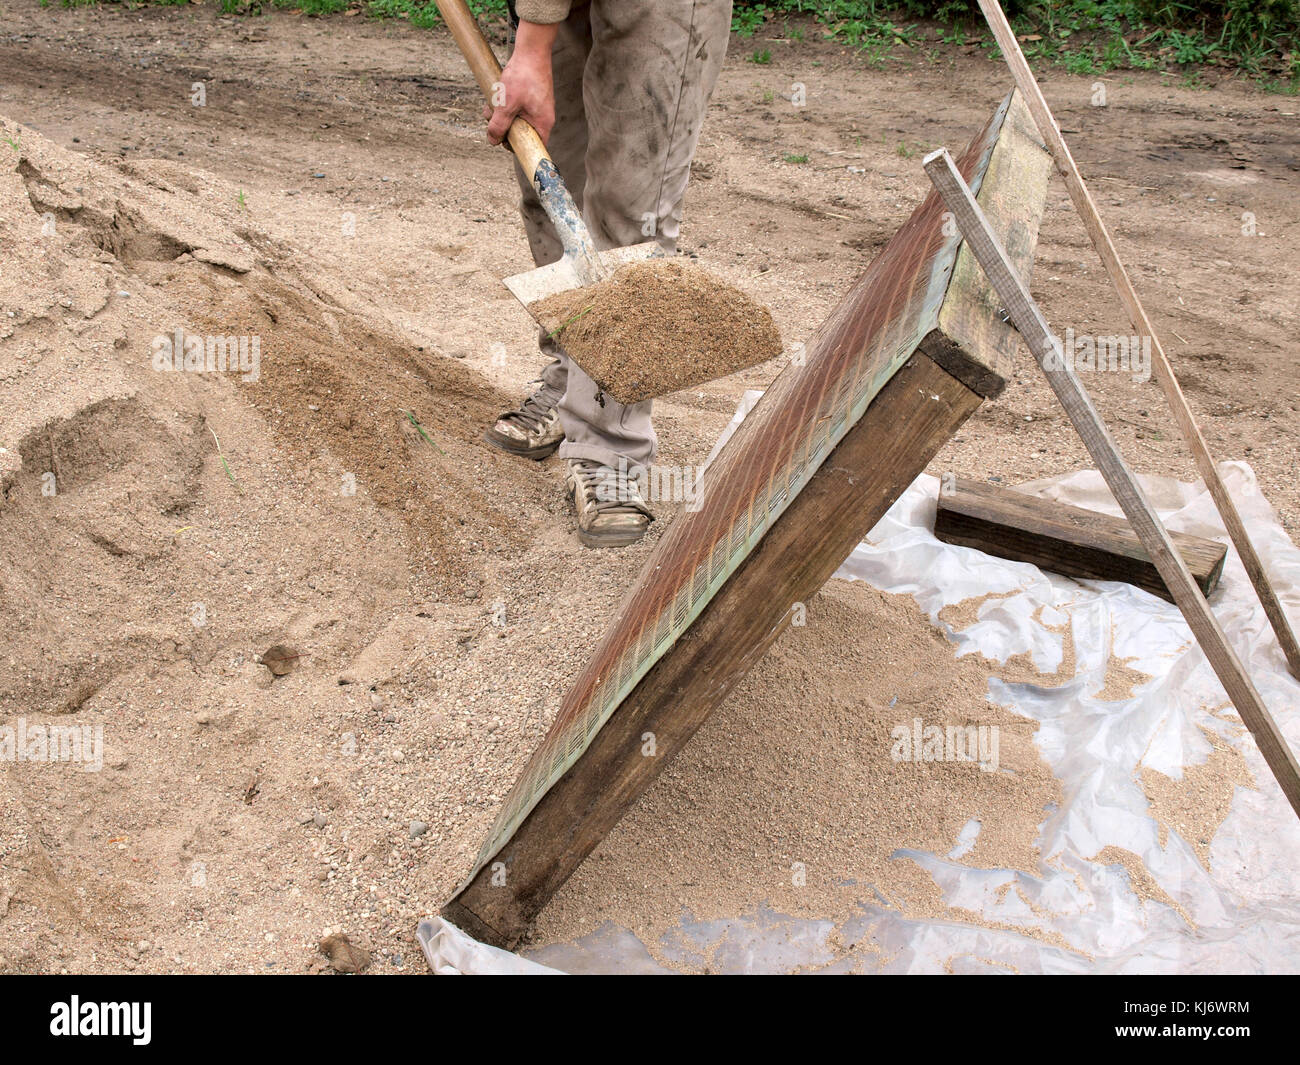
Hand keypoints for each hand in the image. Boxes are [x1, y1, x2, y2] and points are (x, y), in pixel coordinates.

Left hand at [486, 20, 558, 145]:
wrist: (531, 50)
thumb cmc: (522, 76)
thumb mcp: (506, 104)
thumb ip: (499, 125)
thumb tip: (493, 141)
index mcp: (542, 123)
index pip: (532, 147)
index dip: (516, 147)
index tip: (503, 140)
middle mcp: (543, 117)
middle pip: (521, 134)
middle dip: (504, 127)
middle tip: (492, 117)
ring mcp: (537, 107)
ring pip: (516, 119)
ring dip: (501, 114)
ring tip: (493, 102)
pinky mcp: (531, 97)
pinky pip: (516, 108)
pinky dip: (505, 104)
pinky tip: (498, 94)